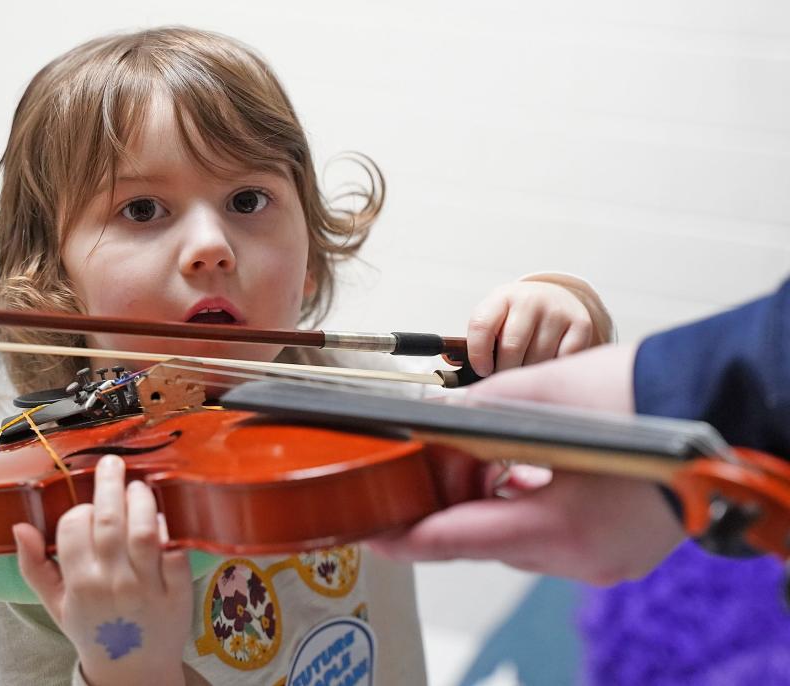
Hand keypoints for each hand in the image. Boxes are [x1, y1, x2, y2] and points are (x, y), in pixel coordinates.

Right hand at [13, 455, 190, 685]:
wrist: (132, 671)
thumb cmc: (92, 629)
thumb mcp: (56, 604)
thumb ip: (34, 566)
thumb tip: (19, 527)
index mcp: (79, 585)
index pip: (74, 527)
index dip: (80, 509)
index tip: (87, 506)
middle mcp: (113, 583)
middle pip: (111, 520)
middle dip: (110, 484)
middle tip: (112, 463)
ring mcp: (148, 588)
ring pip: (145, 529)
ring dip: (141, 499)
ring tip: (138, 485)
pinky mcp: (178, 592)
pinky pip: (175, 550)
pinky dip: (169, 528)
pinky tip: (162, 514)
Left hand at [371, 345, 684, 583]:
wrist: (719, 398)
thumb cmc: (640, 394)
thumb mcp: (540, 393)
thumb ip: (474, 413)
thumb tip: (436, 423)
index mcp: (562, 526)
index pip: (457, 540)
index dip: (405, 537)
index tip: (372, 532)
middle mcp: (582, 557)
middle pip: (486, 539)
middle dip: (452, 503)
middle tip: (429, 468)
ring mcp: (606, 559)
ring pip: (519, 538)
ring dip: (491, 503)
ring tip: (479, 461)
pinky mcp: (622, 548)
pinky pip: (554, 537)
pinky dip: (529, 507)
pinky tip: (522, 473)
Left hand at [464, 281, 596, 376]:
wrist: (555, 298)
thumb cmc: (516, 318)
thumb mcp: (494, 319)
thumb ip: (475, 340)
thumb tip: (450, 359)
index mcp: (501, 298)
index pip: (481, 326)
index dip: (478, 354)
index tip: (482, 370)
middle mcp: (530, 300)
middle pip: (511, 348)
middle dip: (504, 372)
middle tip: (505, 379)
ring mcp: (557, 312)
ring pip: (537, 359)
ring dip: (528, 374)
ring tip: (525, 372)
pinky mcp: (580, 325)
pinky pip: (562, 360)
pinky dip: (552, 371)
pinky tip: (546, 366)